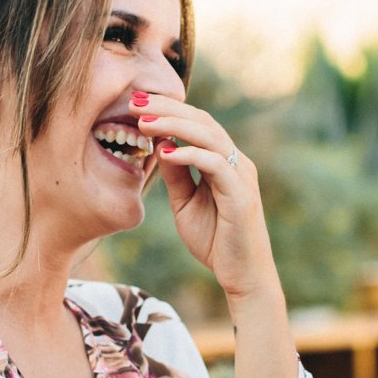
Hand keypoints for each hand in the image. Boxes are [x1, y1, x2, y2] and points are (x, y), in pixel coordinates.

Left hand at [132, 94, 278, 303]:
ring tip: (144, 122)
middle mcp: (236, 162)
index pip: (196, 124)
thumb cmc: (215, 241)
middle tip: (135, 101)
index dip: (167, 110)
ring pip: (210, 136)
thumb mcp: (185, 203)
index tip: (135, 103)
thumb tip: (159, 144)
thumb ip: (176, 175)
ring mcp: (241, 177)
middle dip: (167, 108)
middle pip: (203, 121)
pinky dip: (191, 155)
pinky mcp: (241, 195)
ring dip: (175, 125)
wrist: (242, 276)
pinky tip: (166, 152)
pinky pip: (217, 165)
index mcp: (224, 161)